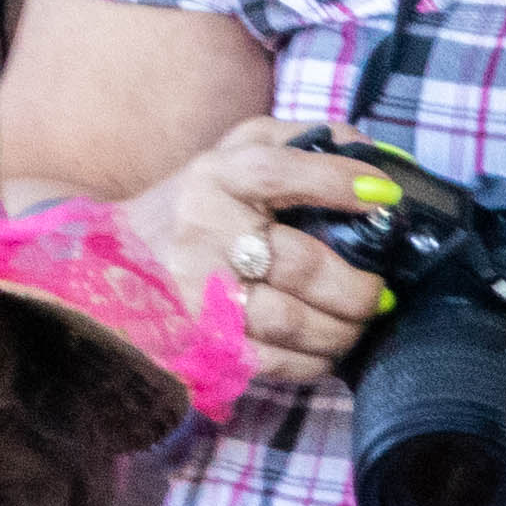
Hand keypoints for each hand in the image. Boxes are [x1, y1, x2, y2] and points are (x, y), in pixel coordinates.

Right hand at [116, 118, 401, 394]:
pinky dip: (315, 360)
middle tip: (379, 291)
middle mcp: (201, 231)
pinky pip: (274, 361)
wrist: (121, 263)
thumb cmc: (202, 207)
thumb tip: (373, 156)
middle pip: (301, 264)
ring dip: (343, 329)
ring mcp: (196, 290)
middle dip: (359, 286)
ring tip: (357, 322)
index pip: (273, 171)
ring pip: (292, 320)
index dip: (333, 180)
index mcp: (213, 178)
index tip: (384, 195)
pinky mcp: (200, 340)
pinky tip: (325, 347)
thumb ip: (302, 144)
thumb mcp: (238, 156)